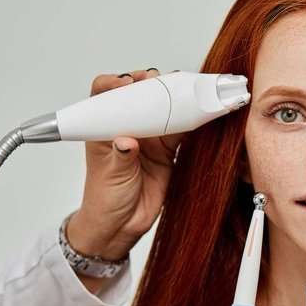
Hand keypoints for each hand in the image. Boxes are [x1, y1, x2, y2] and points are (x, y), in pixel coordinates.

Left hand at [67, 68, 181, 260]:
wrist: (123, 225)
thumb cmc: (105, 199)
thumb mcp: (111, 176)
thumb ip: (120, 156)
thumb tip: (126, 141)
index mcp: (104, 126)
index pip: (105, 94)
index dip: (115, 83)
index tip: (128, 84)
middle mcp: (127, 126)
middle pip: (140, 94)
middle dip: (151, 83)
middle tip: (160, 81)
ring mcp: (149, 137)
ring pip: (164, 108)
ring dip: (175, 98)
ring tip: (187, 90)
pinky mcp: (167, 150)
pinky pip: (182, 130)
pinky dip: (192, 121)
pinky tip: (201, 113)